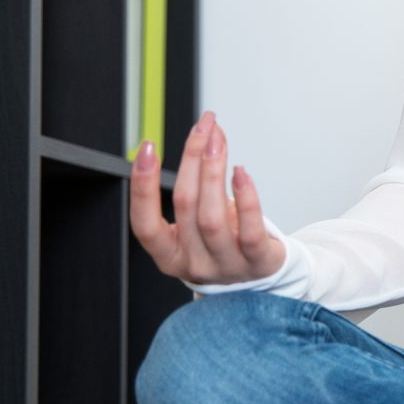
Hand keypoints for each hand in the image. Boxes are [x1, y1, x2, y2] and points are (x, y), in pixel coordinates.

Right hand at [128, 110, 285, 285]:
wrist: (260, 276)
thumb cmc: (223, 242)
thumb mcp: (196, 224)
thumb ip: (194, 187)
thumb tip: (203, 135)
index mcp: (169, 255)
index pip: (144, 223)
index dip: (142, 185)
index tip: (148, 147)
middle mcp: (194, 263)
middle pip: (184, 206)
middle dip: (191, 159)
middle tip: (202, 127)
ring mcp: (226, 266)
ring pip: (212, 218)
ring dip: (213, 172)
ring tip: (218, 141)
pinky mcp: (258, 263)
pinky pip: (250, 231)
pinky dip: (246, 199)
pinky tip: (241, 173)